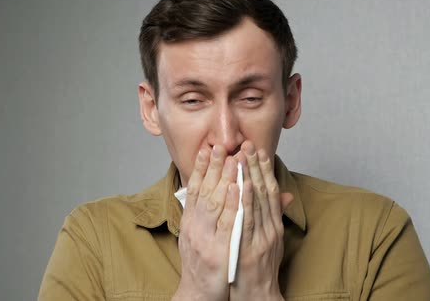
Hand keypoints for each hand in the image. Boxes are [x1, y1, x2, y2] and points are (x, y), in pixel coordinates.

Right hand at [173, 145, 239, 300]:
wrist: (198, 295)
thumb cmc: (204, 264)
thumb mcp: (202, 237)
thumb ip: (210, 215)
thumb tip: (219, 196)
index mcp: (190, 222)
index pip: (194, 189)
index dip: (200, 168)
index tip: (207, 148)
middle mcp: (194, 227)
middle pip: (203, 191)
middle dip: (212, 167)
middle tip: (220, 144)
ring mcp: (204, 239)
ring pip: (214, 203)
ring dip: (223, 179)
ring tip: (232, 158)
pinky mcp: (217, 251)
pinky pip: (226, 224)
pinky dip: (232, 204)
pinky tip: (238, 188)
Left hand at [230, 141, 292, 300]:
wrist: (259, 296)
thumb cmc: (260, 268)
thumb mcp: (270, 241)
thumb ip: (273, 216)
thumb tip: (283, 195)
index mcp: (273, 226)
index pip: (270, 191)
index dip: (264, 169)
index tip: (257, 150)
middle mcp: (271, 229)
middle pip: (265, 191)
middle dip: (256, 166)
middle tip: (249, 144)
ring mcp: (262, 238)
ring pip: (257, 202)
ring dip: (250, 177)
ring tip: (243, 156)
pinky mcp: (252, 249)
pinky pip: (248, 221)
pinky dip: (247, 202)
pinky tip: (243, 185)